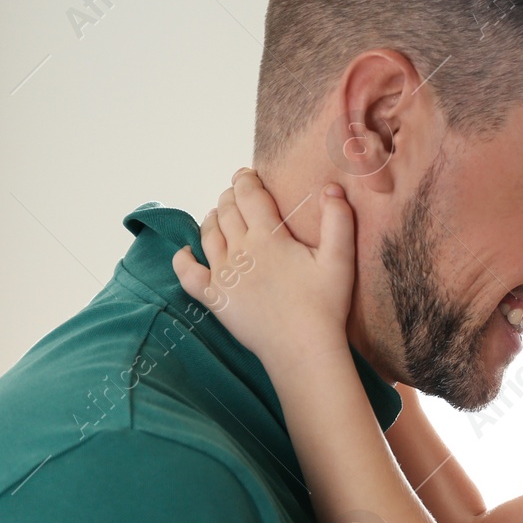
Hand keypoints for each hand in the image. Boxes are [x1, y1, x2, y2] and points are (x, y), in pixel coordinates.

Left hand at [173, 169, 355, 362]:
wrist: (303, 348)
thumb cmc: (324, 305)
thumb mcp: (340, 259)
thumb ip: (338, 219)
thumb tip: (331, 187)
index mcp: (268, 237)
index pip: (249, 195)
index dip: (246, 180)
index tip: (247, 174)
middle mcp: (240, 250)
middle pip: (227, 211)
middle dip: (230, 196)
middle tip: (237, 193)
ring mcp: (223, 274)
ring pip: (208, 235)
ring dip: (212, 218)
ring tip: (219, 214)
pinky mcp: (214, 298)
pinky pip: (187, 274)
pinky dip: (182, 259)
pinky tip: (186, 252)